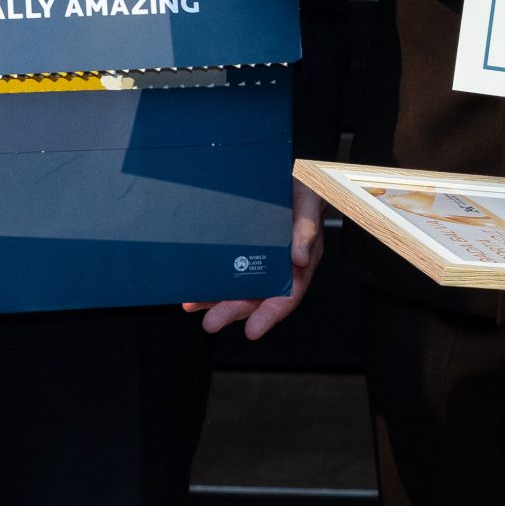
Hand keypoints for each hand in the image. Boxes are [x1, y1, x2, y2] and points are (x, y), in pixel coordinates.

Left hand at [184, 183, 324, 340]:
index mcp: (300, 262)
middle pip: (257, 296)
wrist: (293, 176)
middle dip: (233, 311)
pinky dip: (211, 281)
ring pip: (239, 288)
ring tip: (194, 305)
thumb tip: (299, 257)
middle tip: (212, 322)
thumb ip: (307, 229)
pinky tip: (194, 288)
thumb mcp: (311, 203)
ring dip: (216, 299)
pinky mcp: (243, 249)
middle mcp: (279, 266)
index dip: (270, 314)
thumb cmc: (308, 191)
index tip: (253, 330)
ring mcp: (260, 259)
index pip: (287, 294)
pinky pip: (226, 270)